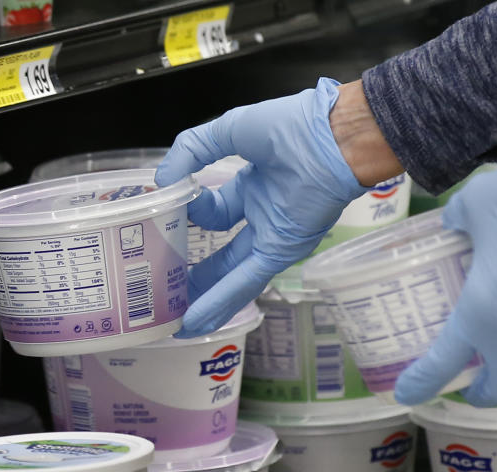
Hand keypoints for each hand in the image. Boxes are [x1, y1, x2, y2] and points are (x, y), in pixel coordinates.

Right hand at [156, 78, 367, 337]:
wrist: (333, 137)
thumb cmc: (292, 126)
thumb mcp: (230, 130)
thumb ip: (192, 149)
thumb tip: (163, 181)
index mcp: (252, 186)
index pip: (212, 211)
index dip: (188, 212)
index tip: (167, 207)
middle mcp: (262, 215)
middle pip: (222, 253)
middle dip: (197, 273)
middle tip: (169, 289)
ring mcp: (272, 236)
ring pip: (232, 275)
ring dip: (206, 298)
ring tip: (177, 319)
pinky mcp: (281, 251)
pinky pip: (246, 280)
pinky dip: (221, 299)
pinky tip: (196, 317)